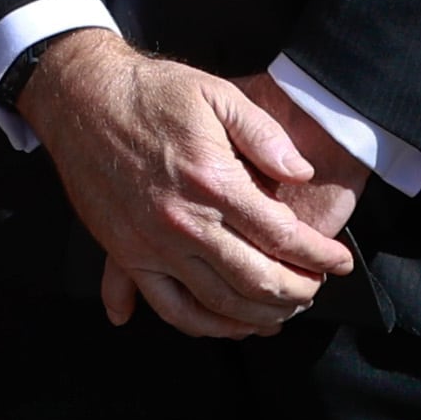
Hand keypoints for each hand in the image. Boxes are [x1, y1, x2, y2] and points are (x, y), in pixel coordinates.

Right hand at [11, 33, 357, 338]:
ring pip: (217, 304)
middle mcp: (184, 222)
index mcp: (213, 182)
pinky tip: (228, 326)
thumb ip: (264, 136)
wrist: (82, 98)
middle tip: (314, 290)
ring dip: (258, 317)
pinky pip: (169, 308)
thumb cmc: (151, 92)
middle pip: (256, 280)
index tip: (338, 263)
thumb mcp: (217, 93)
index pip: (282, 236)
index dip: (319, 256)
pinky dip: (203, 327)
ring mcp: (152, 245)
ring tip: (282, 312)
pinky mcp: (126, 255)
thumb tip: (300, 173)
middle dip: (297, 293)